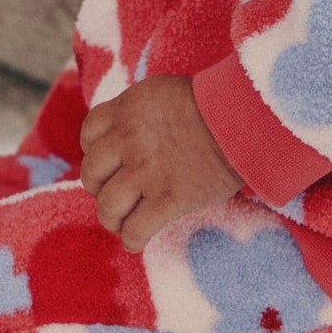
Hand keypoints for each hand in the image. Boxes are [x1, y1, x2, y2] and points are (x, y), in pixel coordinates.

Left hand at [80, 75, 241, 253]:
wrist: (243, 119)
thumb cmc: (210, 103)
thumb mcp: (161, 92)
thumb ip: (137, 111)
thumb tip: (126, 130)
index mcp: (126, 110)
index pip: (89, 134)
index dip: (94, 151)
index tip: (108, 162)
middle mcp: (129, 140)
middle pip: (92, 173)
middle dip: (99, 187)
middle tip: (115, 193)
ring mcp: (146, 172)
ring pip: (107, 207)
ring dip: (112, 218)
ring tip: (122, 222)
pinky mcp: (168, 200)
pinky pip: (135, 230)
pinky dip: (132, 239)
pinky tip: (137, 239)